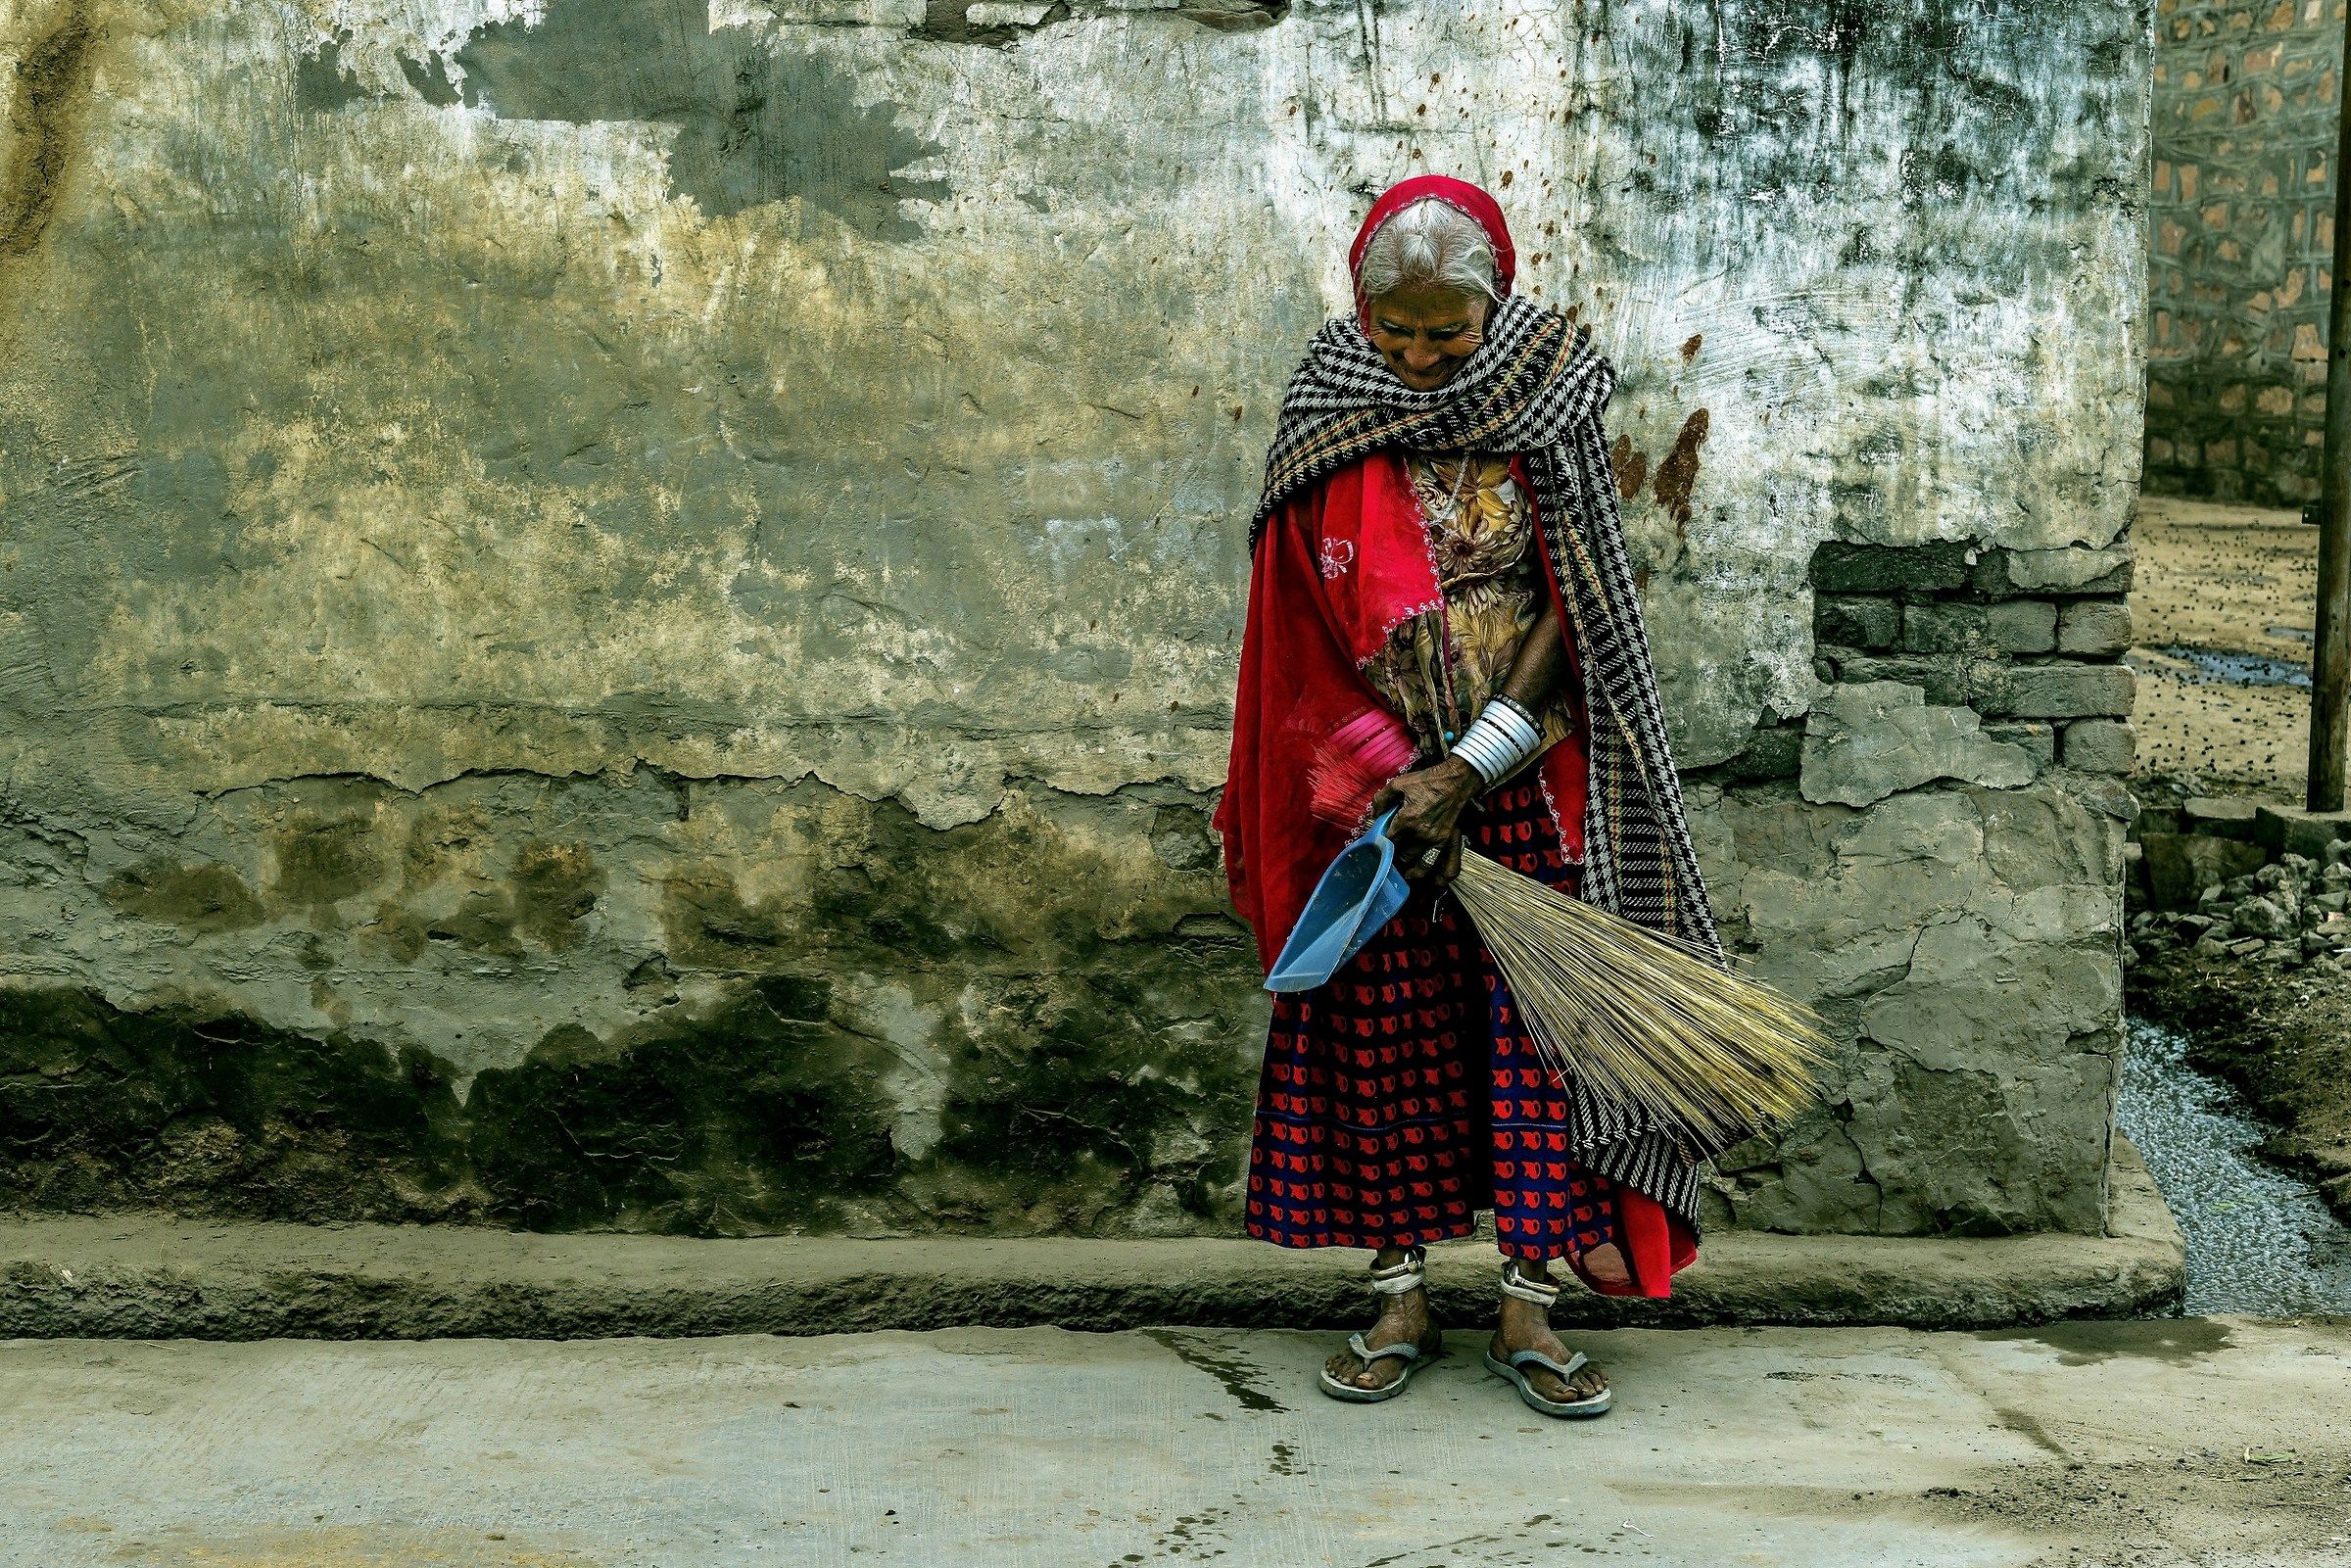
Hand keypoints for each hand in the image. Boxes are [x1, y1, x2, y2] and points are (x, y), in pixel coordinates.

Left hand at [1370, 757, 1479, 890]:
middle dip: (1392, 856)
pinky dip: (1428, 872)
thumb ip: (1381, 799)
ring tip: (1401, 869)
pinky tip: (1421, 876)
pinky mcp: (1444, 840)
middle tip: (1386, 856)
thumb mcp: (1398, 784)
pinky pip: (1435, 862)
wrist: (1455, 781)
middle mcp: (1420, 834)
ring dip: (1407, 867)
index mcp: (1406, 820)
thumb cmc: (1427, 781)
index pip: (1388, 841)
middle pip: (1400, 854)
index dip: (1380, 843)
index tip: (1376, 844)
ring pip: (1416, 863)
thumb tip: (1374, 814)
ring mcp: (1434, 839)